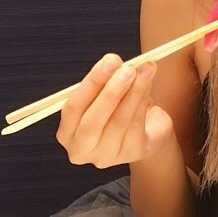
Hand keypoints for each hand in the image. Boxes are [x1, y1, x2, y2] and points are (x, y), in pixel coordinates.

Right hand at [56, 53, 174, 168]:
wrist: (147, 128)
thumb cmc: (119, 107)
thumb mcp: (109, 92)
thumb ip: (110, 80)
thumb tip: (120, 64)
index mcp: (68, 131)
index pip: (73, 108)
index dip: (92, 83)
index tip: (110, 61)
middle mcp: (82, 149)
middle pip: (92, 121)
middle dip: (111, 92)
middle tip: (128, 69)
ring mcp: (106, 156)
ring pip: (119, 122)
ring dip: (134, 92)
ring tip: (145, 70)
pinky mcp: (132, 154)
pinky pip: (137, 125)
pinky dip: (143, 100)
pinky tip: (149, 83)